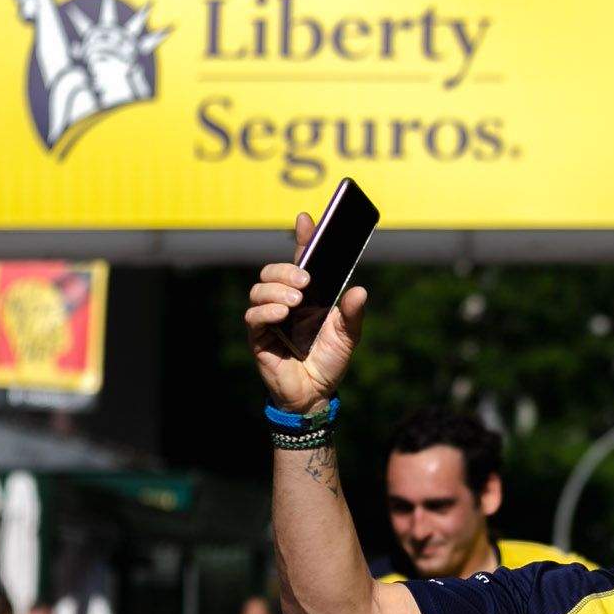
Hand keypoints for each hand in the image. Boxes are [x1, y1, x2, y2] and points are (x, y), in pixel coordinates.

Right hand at [245, 212, 367, 411]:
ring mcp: (269, 318)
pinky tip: (281, 315)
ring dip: (276, 291)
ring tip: (295, 302)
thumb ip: (352, 313)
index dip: (303, 238)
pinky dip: (266, 311)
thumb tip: (360, 290)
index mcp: (307, 295)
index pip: (302, 260)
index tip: (307, 219)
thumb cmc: (329, 361)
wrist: (315, 394)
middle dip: (286, 270)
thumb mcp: (348, 336)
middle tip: (306, 280)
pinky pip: (253, 316)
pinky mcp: (258, 336)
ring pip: (259, 290)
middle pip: (272, 271)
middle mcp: (285, 301)